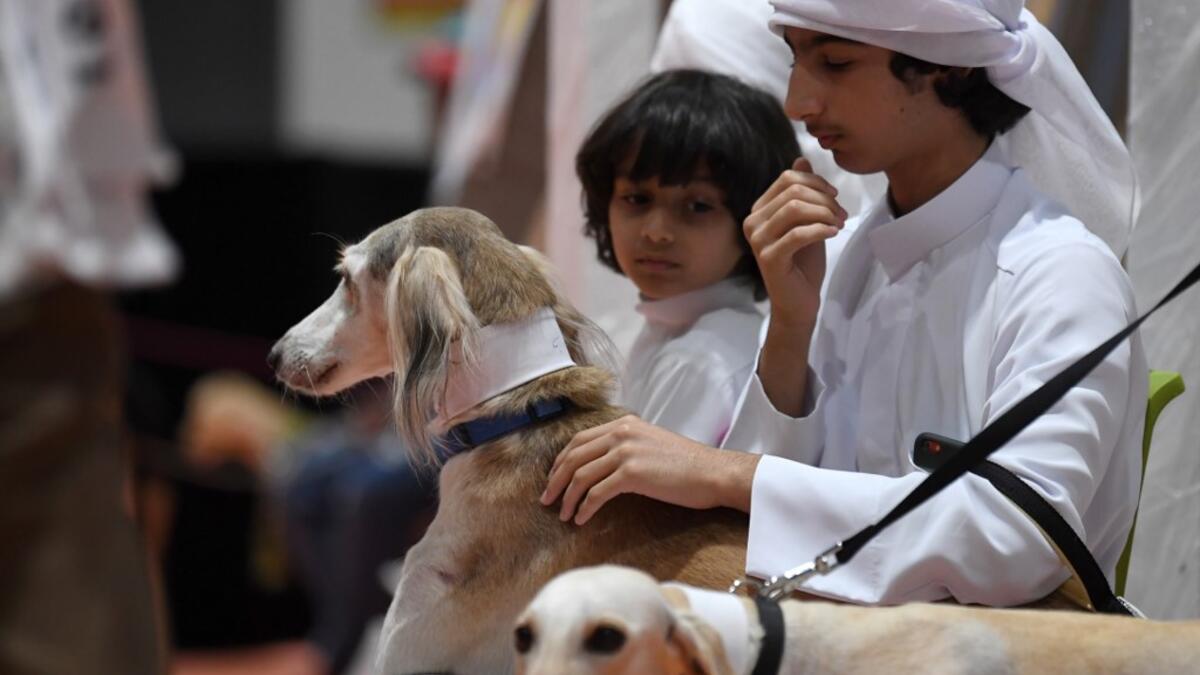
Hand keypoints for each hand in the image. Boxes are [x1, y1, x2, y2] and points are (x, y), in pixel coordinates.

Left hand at [540, 415, 759, 524]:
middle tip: (547, 500)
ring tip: (564, 515)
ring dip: (568, 498)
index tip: (553, 480)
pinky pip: (596, 493)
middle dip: (556, 480)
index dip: (561, 462)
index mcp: (624, 424)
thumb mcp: (651, 445)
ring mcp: (626, 451)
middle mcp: (621, 433)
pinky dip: (585, 508)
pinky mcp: (632, 473)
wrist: (714, 473)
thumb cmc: (688, 466)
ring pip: (581, 476)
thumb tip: (602, 467)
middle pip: (573, 456)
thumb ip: (627, 448)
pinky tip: (582, 519)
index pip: (579, 440)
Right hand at [743, 157, 845, 331]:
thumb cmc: (803, 262)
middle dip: (824, 199)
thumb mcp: (807, 221)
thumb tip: (801, 160)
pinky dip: (821, 230)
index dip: (816, 182)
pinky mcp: (769, 258)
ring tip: (839, 224)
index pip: (787, 179)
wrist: (799, 302)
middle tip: (842, 215)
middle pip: (792, 192)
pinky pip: (798, 234)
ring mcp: (758, 241)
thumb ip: (802, 193)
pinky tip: (833, 233)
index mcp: (760, 210)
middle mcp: (752, 222)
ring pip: (794, 209)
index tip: (835, 198)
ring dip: (824, 213)